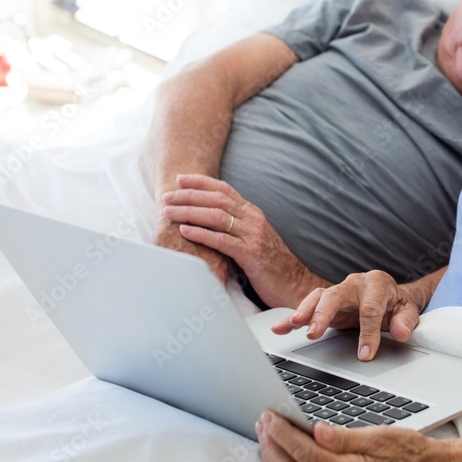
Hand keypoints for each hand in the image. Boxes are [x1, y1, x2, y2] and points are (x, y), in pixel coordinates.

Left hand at [161, 174, 330, 306]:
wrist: (295, 282)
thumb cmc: (272, 264)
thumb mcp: (255, 237)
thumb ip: (237, 226)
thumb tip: (211, 220)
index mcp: (253, 213)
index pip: (224, 190)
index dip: (201, 182)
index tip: (180, 179)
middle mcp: (253, 219)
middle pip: (217, 199)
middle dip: (188, 195)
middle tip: (166, 196)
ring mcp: (253, 235)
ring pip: (216, 216)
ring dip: (189, 212)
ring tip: (169, 212)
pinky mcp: (250, 254)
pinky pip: (221, 240)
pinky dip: (201, 233)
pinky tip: (185, 231)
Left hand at [256, 410, 444, 461]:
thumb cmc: (405, 454)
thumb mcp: (381, 438)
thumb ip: (346, 437)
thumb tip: (318, 431)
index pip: (307, 455)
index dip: (285, 435)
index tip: (270, 417)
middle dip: (272, 446)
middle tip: (263, 422)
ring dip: (273, 460)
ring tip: (265, 435)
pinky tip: (278, 456)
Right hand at [272, 271, 422, 360]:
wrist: (391, 296)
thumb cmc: (397, 304)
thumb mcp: (408, 312)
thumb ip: (405, 322)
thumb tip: (400, 333)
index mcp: (377, 284)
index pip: (370, 309)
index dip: (368, 333)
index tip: (366, 354)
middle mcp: (354, 284)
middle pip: (335, 296)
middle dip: (324, 314)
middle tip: (315, 333)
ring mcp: (339, 292)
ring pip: (318, 298)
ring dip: (304, 312)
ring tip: (291, 325)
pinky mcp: (327, 303)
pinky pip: (308, 307)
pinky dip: (293, 317)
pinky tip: (279, 328)